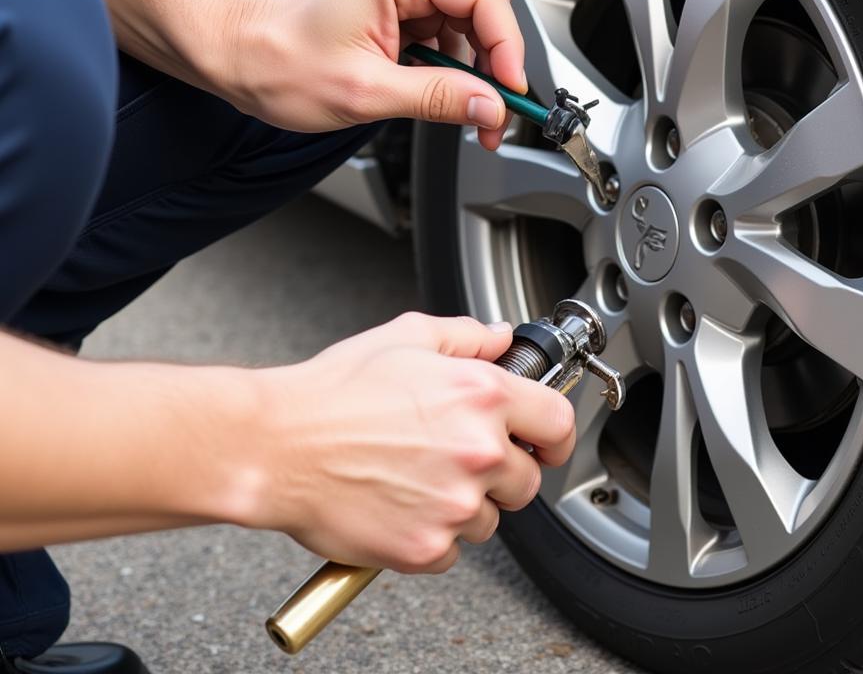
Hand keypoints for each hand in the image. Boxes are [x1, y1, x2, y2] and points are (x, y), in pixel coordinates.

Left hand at [228, 0, 524, 149]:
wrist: (237, 51)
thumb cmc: (279, 61)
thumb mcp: (366, 93)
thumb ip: (438, 98)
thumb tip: (490, 108)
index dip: (508, 48)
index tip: (510, 92)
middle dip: (497, 55)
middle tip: (494, 105)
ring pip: (470, 13)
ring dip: (475, 61)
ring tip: (462, 104)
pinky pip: (447, 22)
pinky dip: (453, 58)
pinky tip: (438, 85)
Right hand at [249, 313, 575, 572]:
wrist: (278, 446)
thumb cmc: (334, 392)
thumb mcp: (406, 338)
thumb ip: (466, 336)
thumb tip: (501, 338)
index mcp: (481, 395)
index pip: (558, 423)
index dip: (555, 435)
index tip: (544, 442)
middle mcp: (478, 451)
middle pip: (526, 481)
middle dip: (500, 473)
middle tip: (456, 458)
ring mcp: (454, 504)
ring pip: (489, 519)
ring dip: (464, 505)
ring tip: (416, 478)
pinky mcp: (426, 547)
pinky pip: (452, 552)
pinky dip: (432, 537)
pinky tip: (400, 505)